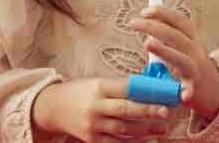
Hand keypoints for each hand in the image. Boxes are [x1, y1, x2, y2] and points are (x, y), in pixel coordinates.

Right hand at [31, 78, 169, 141]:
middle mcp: (96, 106)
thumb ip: (119, 86)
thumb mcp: (97, 82)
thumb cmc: (80, 91)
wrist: (53, 108)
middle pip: (126, 109)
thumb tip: (148, 86)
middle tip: (165, 112)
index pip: (126, 88)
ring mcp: (93, 125)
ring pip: (123, 129)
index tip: (162, 93)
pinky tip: (145, 141)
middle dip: (148, 111)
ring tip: (161, 128)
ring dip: (145, 130)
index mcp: (99, 87)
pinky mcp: (91, 139)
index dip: (145, 91)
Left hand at [131, 5, 218, 120]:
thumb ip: (168, 36)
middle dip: (153, 27)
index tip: (144, 11)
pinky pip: (190, 89)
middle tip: (133, 23)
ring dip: (164, 50)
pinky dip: (187, 92)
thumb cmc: (191, 63)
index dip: (162, 13)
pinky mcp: (194, 88)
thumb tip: (147, 21)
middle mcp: (194, 50)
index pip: (179, 20)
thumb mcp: (184, 46)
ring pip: (181, 58)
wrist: (214, 89)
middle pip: (175, 35)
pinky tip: (182, 96)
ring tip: (147, 44)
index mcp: (191, 38)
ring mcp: (195, 69)